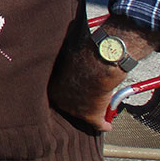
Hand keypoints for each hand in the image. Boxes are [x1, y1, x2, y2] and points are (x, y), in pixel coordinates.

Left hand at [49, 14, 159, 131]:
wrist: (97, 63)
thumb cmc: (82, 52)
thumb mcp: (66, 50)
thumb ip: (63, 50)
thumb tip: (62, 34)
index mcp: (51, 84)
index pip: (57, 90)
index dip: (67, 88)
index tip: (74, 87)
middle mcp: (60, 99)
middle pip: (69, 102)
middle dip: (77, 101)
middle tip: (87, 98)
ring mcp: (74, 109)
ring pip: (85, 112)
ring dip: (93, 111)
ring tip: (100, 110)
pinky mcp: (91, 116)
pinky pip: (98, 124)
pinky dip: (104, 125)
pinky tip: (108, 126)